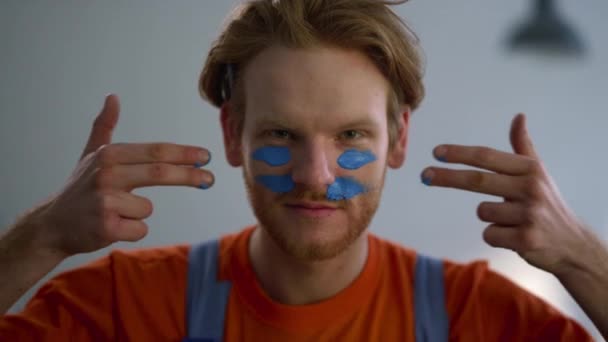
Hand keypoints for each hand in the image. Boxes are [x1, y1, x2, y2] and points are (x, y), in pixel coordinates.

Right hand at [27, 94, 212, 256]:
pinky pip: (140, 229)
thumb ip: (104, 126)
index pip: (155, 151)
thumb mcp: (90, 154)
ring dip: (138, 212)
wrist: (52, 225)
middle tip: (210, 179)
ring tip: (114, 211)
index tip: (206, 156)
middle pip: (159, 173)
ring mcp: (105, 202)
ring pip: (147, 208)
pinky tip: (111, 226)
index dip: (183, 153)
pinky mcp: (107, 228)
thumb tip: (113, 96)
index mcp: (108, 155)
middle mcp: (106, 175)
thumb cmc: (79, 188)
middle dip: (190, 176)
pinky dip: (132, 230)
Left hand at [421, 113, 596, 275]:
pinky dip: (495, 236)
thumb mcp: (538, 173)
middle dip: (447, 176)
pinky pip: (489, 234)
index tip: (436, 152)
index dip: (460, 153)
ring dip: (489, 217)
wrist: (572, 244)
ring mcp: (529, 214)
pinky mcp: (526, 239)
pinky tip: (514, 236)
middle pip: (477, 180)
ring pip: (482, 211)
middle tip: (424, 175)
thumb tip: (519, 116)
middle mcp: (531, 188)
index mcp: (530, 169)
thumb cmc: (547, 204)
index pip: (488, 157)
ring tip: (511, 220)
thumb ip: (523, 146)